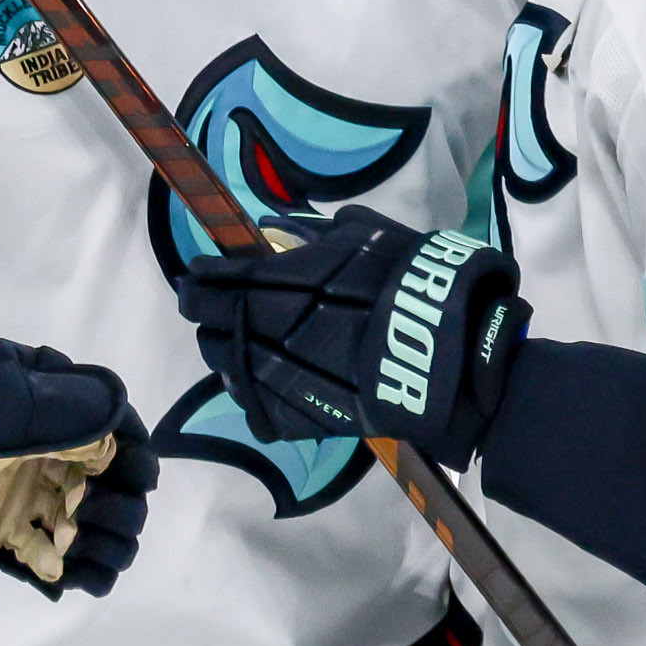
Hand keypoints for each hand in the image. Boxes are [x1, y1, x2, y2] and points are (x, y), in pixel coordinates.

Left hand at [0, 320, 155, 593]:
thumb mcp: (7, 409)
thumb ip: (64, 422)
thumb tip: (114, 442)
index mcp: (51, 420)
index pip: (111, 441)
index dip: (130, 462)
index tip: (134, 481)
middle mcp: (44, 459)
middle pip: (102, 488)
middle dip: (115, 508)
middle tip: (100, 522)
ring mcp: (22, 498)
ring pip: (78, 525)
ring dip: (95, 542)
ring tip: (89, 556)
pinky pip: (40, 555)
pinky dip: (57, 566)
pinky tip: (61, 573)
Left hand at [177, 207, 524, 466]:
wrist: (450, 347)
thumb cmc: (408, 279)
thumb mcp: (363, 235)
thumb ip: (309, 233)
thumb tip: (269, 229)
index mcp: (282, 283)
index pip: (218, 280)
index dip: (199, 277)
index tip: (195, 274)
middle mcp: (272, 332)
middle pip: (213, 324)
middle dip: (202, 311)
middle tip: (200, 303)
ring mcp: (285, 380)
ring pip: (228, 368)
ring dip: (220, 350)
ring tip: (223, 340)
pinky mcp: (304, 417)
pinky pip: (257, 408)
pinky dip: (247, 391)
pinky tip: (249, 378)